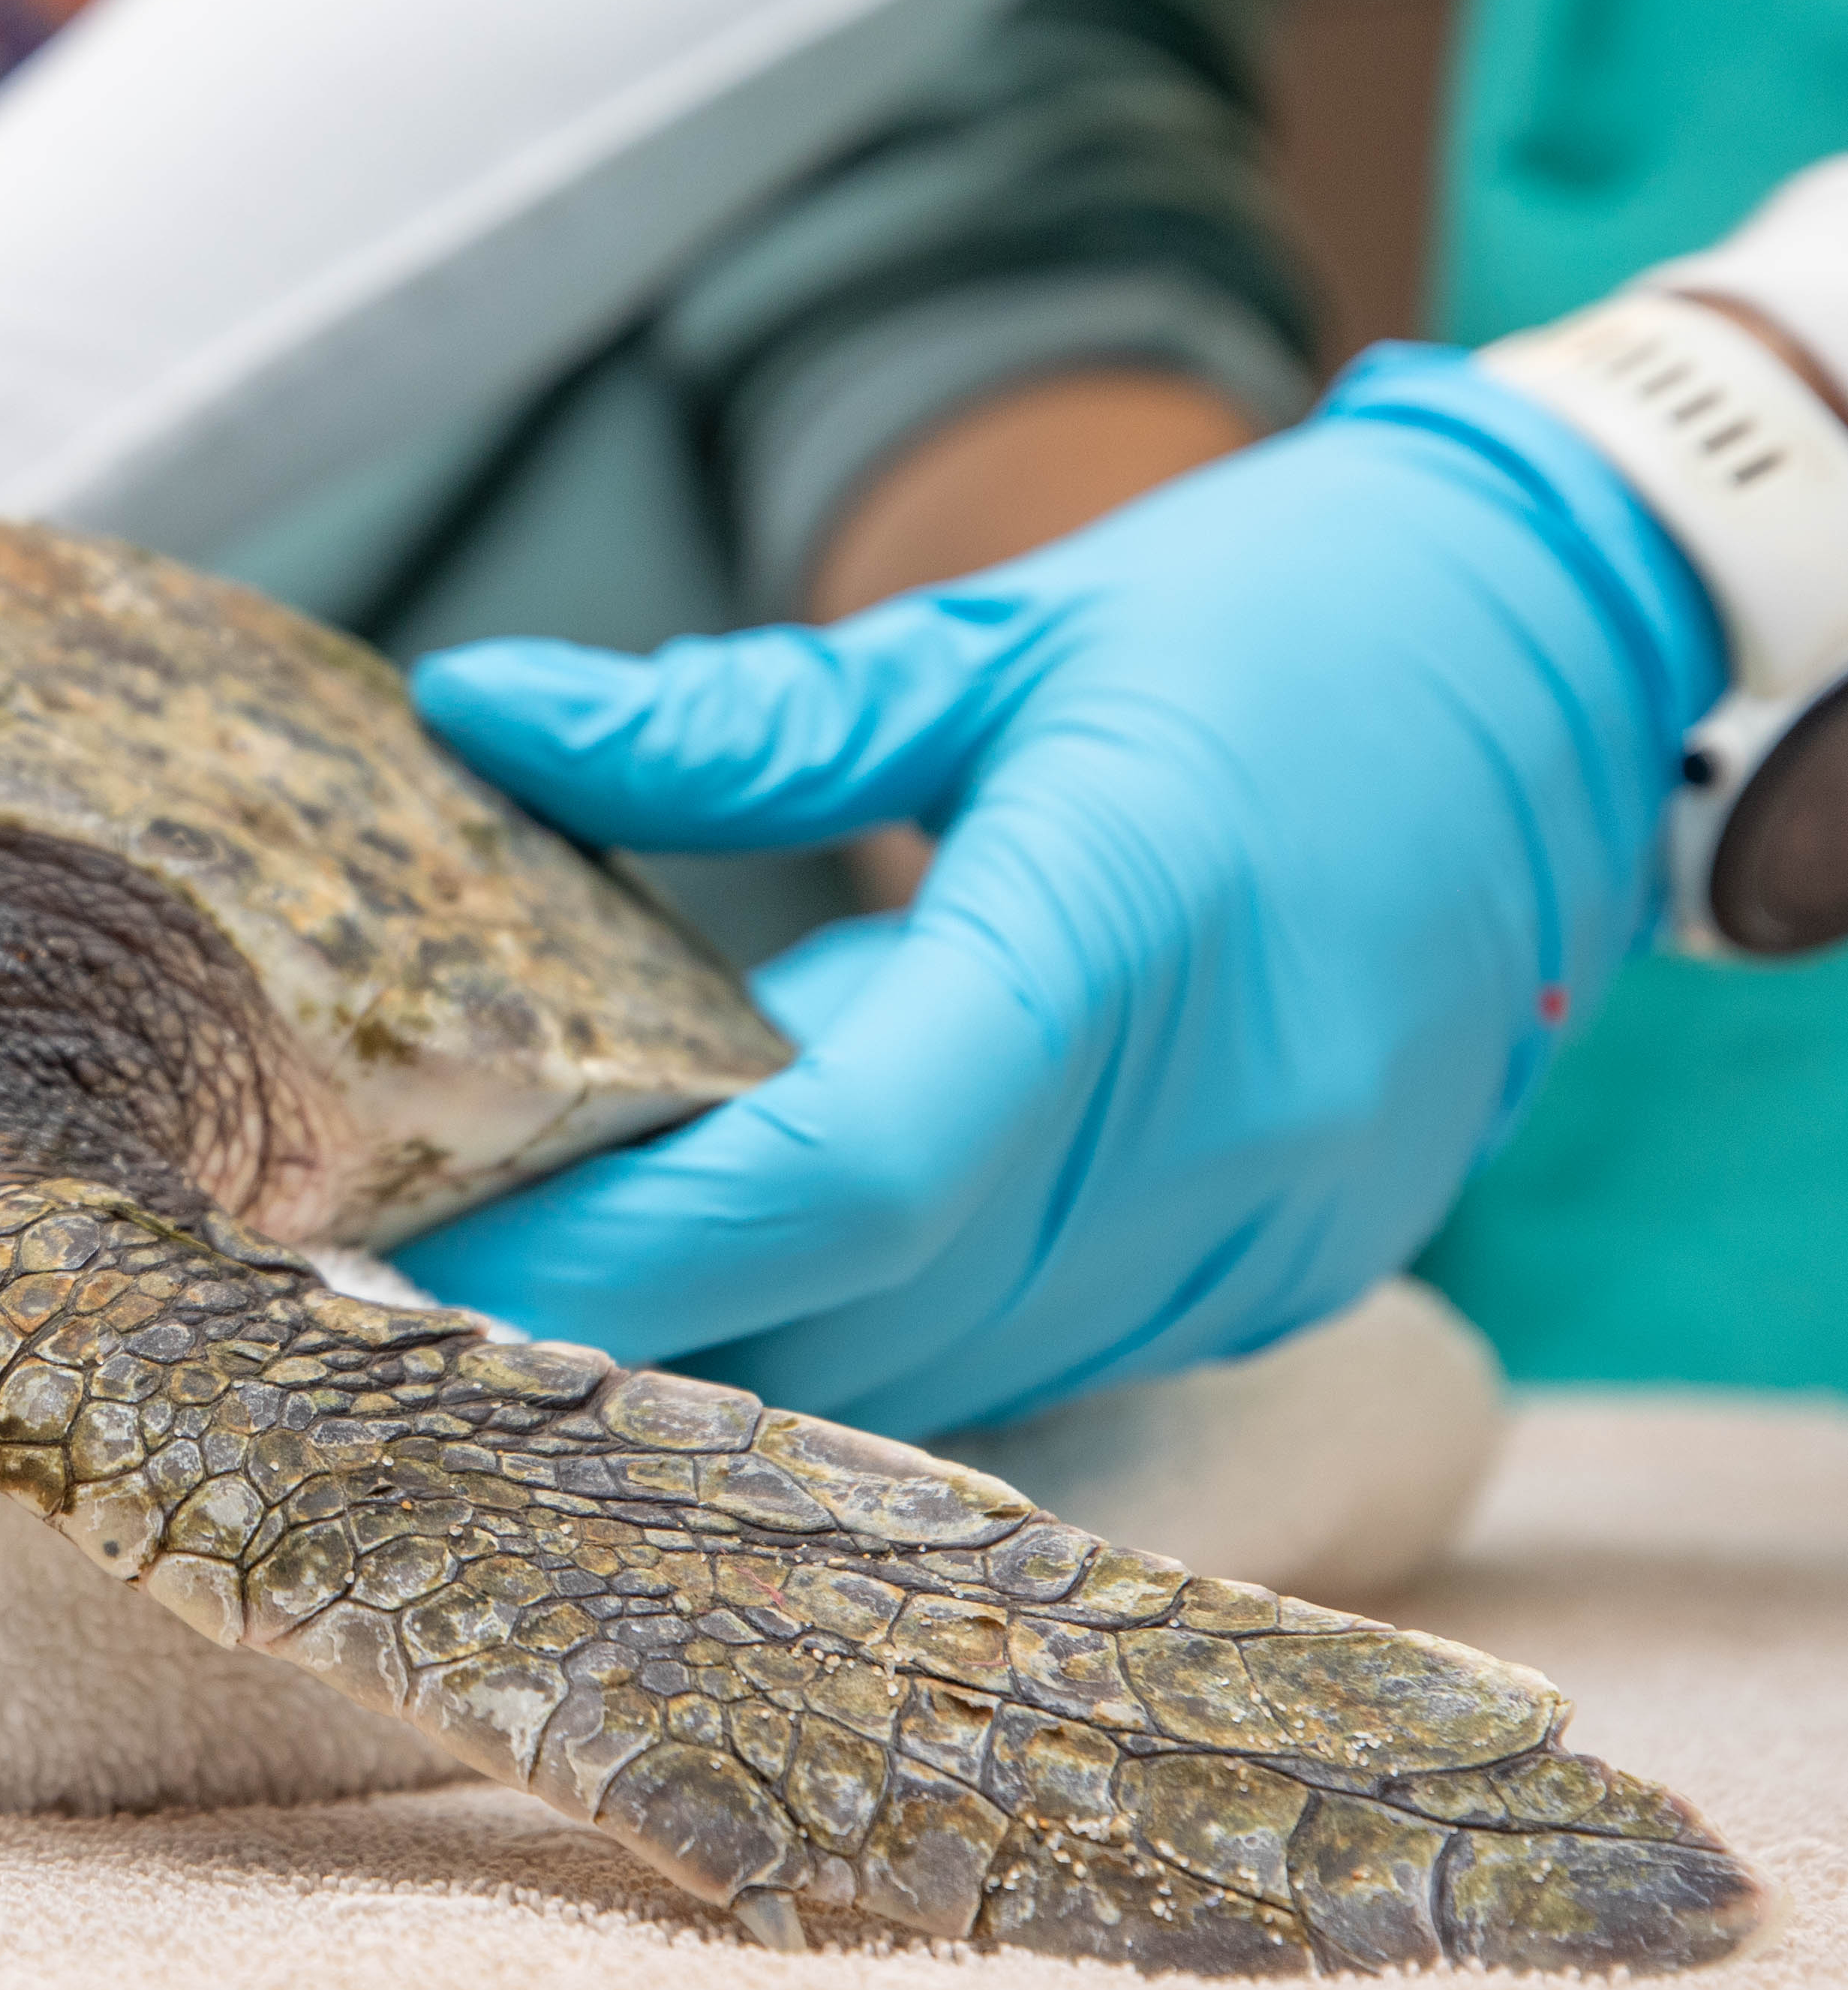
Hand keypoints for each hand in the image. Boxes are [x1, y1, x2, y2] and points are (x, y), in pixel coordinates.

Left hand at [391, 347, 1725, 1439]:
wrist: (1577, 655)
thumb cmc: (1276, 617)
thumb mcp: (998, 636)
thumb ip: (732, 722)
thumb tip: (479, 706)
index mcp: (1124, 935)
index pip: (833, 1178)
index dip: (608, 1255)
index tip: (412, 1263)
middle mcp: (1213, 1126)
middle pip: (856, 1316)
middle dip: (624, 1321)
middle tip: (414, 1273)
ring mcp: (1265, 1224)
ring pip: (934, 1371)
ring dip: (747, 1339)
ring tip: (560, 1265)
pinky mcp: (1284, 1267)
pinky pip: (1031, 1355)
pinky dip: (884, 1321)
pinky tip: (775, 1247)